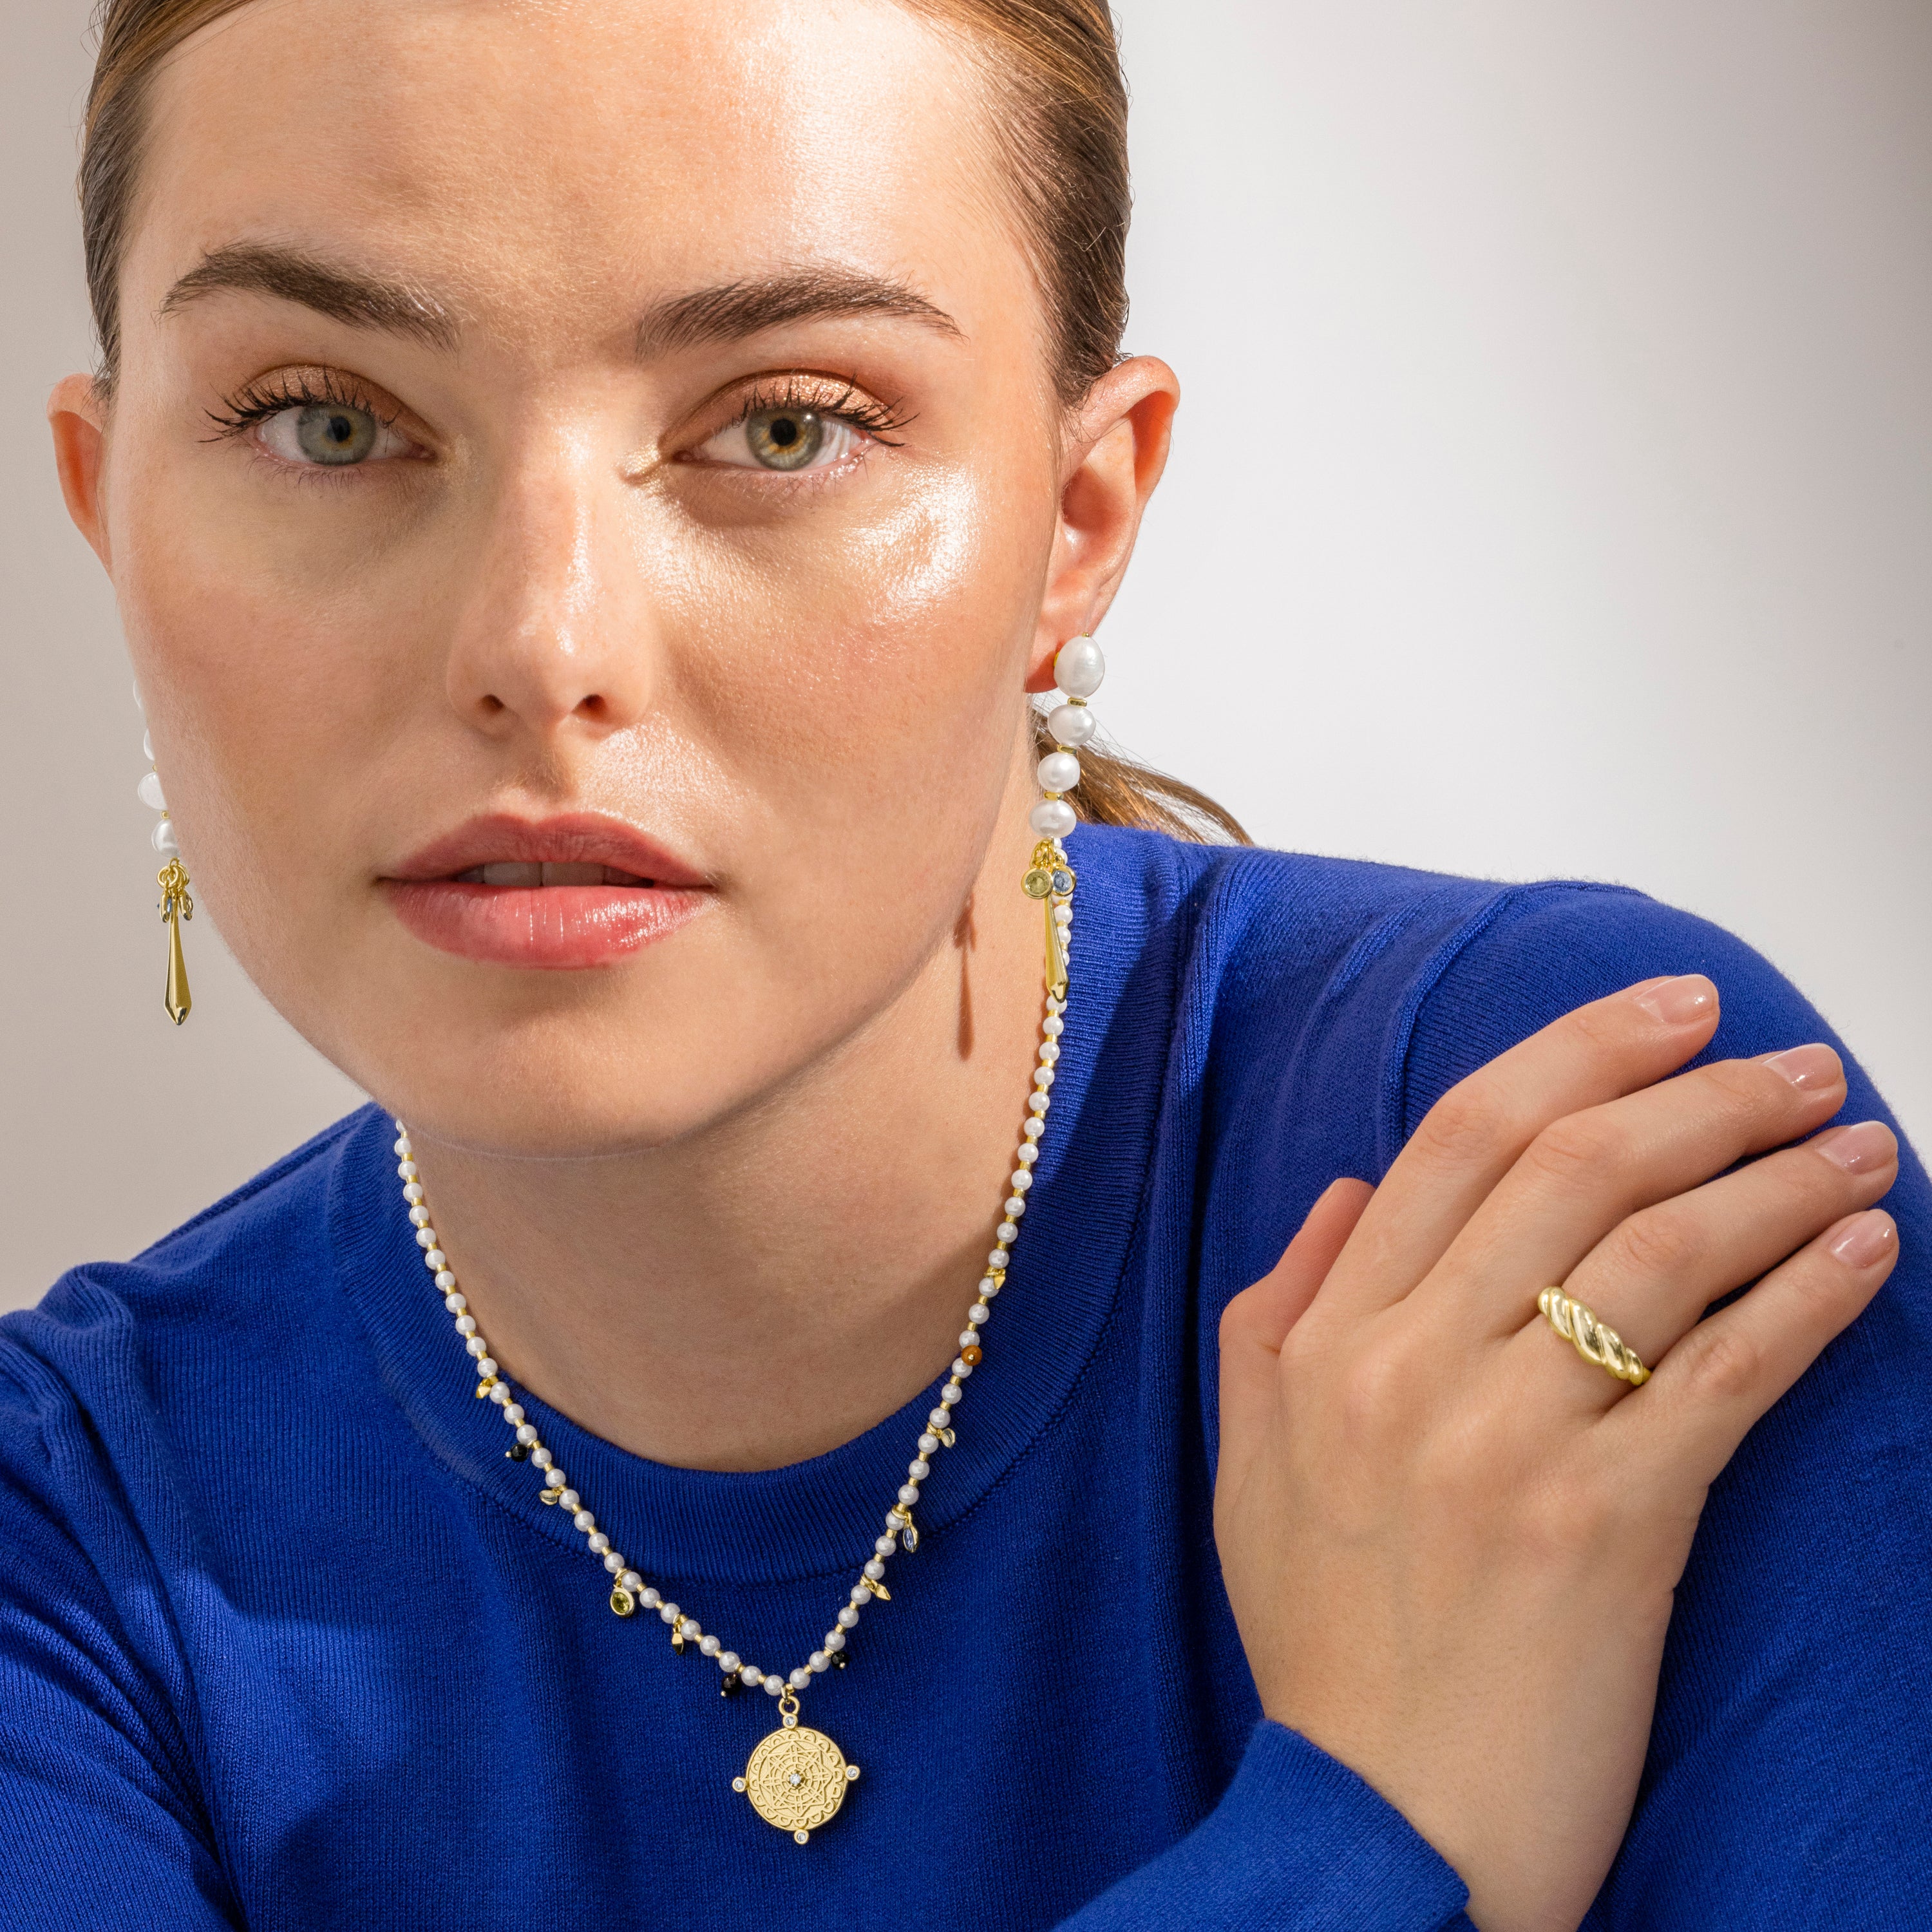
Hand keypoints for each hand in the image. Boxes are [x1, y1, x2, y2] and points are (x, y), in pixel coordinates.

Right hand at [1214, 975, 1899, 1931]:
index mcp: (1326, 1340)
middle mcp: (1407, 1367)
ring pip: (1660, 1251)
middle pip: (1573, 1168)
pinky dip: (1807, 1296)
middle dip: (1700, 1092)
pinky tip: (1864, 1247)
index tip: (1669, 1011)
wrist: (1383, 1825)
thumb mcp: (1252, 1463)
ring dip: (1775, 1177)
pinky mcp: (1607, 1526)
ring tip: (1852, 1139)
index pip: (1458, 1139)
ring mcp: (1504, 1443)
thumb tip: (1353, 1190)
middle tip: (1791, 1061)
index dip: (1575, 1052)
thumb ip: (1276, 1312)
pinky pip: (1726, 1374)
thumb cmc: (1324, 1641)